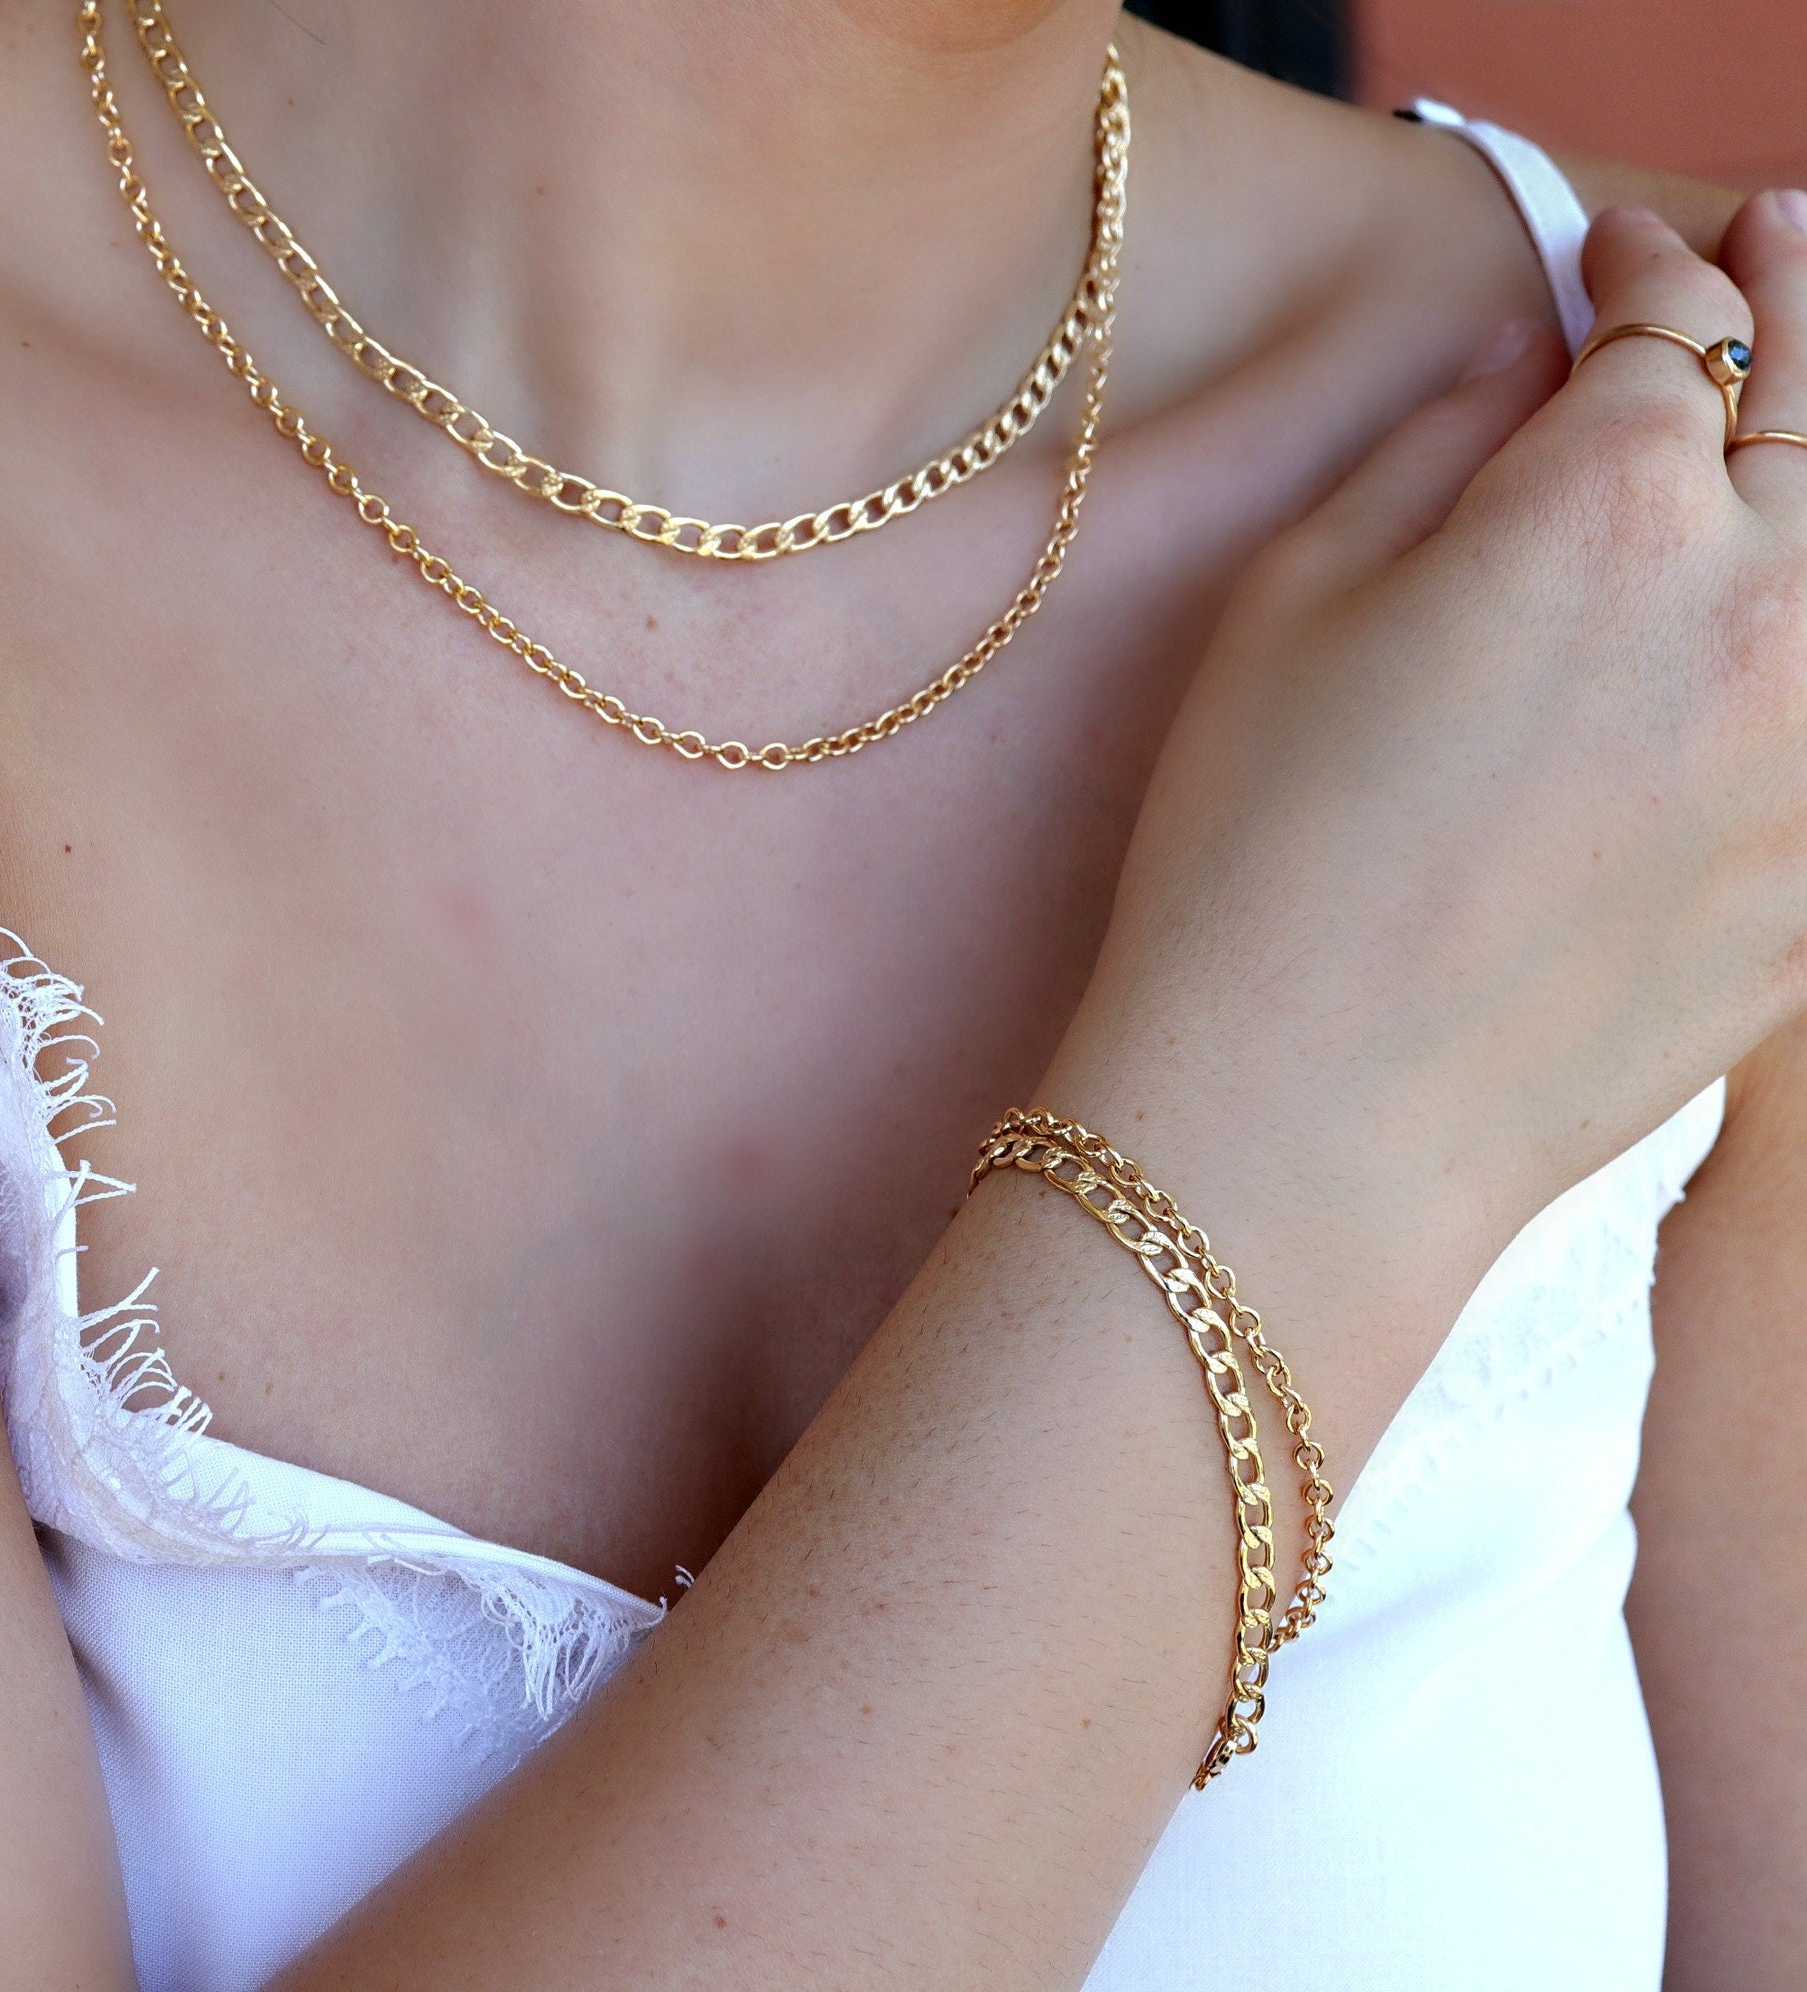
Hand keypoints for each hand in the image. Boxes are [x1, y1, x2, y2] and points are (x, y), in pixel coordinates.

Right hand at [1053, 196, 1806, 1319]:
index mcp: (1606, 510)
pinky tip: (1770, 639)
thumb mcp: (1290, 607)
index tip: (1615, 253)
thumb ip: (1434, 453)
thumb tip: (1524, 372)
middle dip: (1795, 293)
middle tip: (1772, 245)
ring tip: (1796, 427)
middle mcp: (1761, 613)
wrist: (1307, 1114)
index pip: (1673, 320)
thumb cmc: (1255, 856)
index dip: (1645, 264)